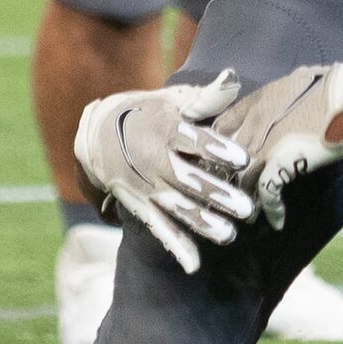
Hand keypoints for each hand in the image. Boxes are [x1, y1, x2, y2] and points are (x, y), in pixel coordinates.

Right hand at [72, 71, 254, 271]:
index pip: (195, 140)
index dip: (217, 148)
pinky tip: (194, 265)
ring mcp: (148, 187)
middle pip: (189, 180)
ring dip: (202, 223)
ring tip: (229, 235)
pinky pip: (160, 228)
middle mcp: (156, 161)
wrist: (97, 135)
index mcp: (167, 130)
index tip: (242, 158)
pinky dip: (176, 247)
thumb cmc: (150, 113)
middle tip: (246, 207)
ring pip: (178, 208)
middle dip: (217, 195)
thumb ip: (206, 98)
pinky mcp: (141, 207)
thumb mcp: (174, 101)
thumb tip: (233, 78)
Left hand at [213, 60, 342, 230]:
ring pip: (242, 176)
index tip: (224, 164)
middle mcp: (256, 118)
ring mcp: (266, 139)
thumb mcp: (303, 83)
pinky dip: (270, 209)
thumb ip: (285, 98)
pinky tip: (276, 221)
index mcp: (260, 98)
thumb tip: (288, 104)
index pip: (223, 126)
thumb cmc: (341, 86)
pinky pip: (266, 190)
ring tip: (251, 217)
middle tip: (233, 198)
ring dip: (246, 199)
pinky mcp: (282, 159)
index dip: (219, 148)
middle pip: (227, 156)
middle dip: (229, 179)